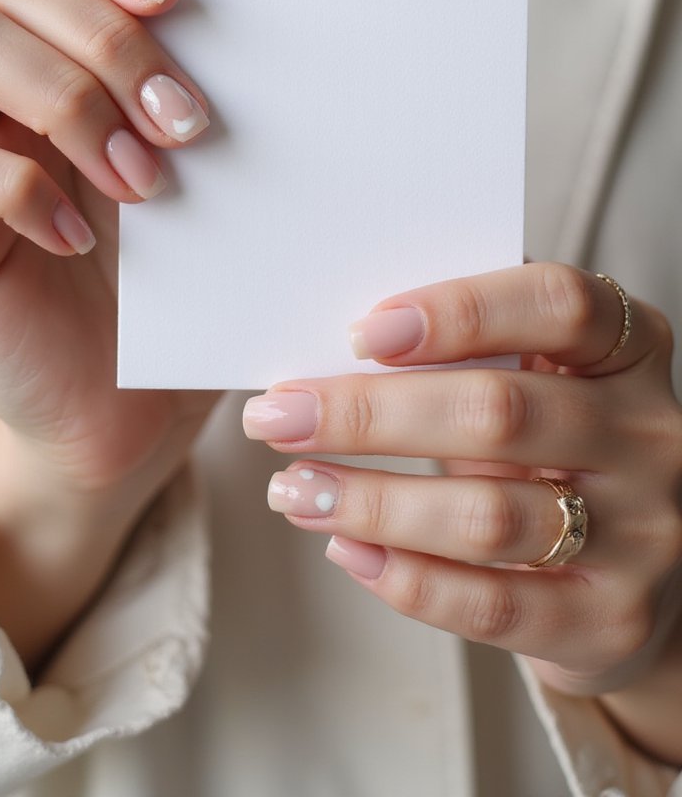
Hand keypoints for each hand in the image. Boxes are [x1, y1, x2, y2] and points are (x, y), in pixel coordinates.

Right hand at [0, 0, 218, 506]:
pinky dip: (24, 190)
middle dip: (101, 35)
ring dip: (67, 99)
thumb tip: (258, 35)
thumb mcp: (190, 182)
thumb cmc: (168, 285)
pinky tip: (80, 237)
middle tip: (182, 122)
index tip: (179, 2)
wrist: (124, 412)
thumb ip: (190, 103)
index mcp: (52, 59)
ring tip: (143, 181)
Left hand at [242, 263, 681, 697]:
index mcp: (629, 348)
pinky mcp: (610, 619)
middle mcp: (649, 435)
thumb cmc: (558, 449)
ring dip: (370, 500)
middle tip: (279, 416)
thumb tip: (338, 342)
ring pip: (486, 516)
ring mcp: (642, 533)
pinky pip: (491, 604)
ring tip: (293, 488)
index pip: (557, 304)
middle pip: (500, 411)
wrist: (634, 571)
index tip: (361, 331)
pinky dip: (405, 578)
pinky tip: (347, 548)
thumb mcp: (540, 380)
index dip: (458, 309)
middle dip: (369, 414)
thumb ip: (471, 351)